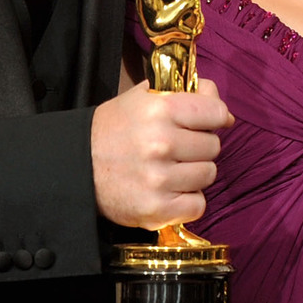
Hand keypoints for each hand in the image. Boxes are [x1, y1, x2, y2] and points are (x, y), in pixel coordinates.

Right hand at [90, 80, 234, 229]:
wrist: (77, 166)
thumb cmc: (115, 129)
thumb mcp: (144, 97)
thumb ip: (186, 93)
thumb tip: (225, 112)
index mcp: (160, 109)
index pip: (217, 112)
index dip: (214, 117)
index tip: (205, 123)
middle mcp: (161, 143)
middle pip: (214, 146)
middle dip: (200, 147)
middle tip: (179, 149)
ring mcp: (158, 179)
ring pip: (208, 175)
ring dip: (195, 174)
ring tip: (171, 169)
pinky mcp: (155, 209)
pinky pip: (198, 205)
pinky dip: (188, 201)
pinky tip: (170, 191)